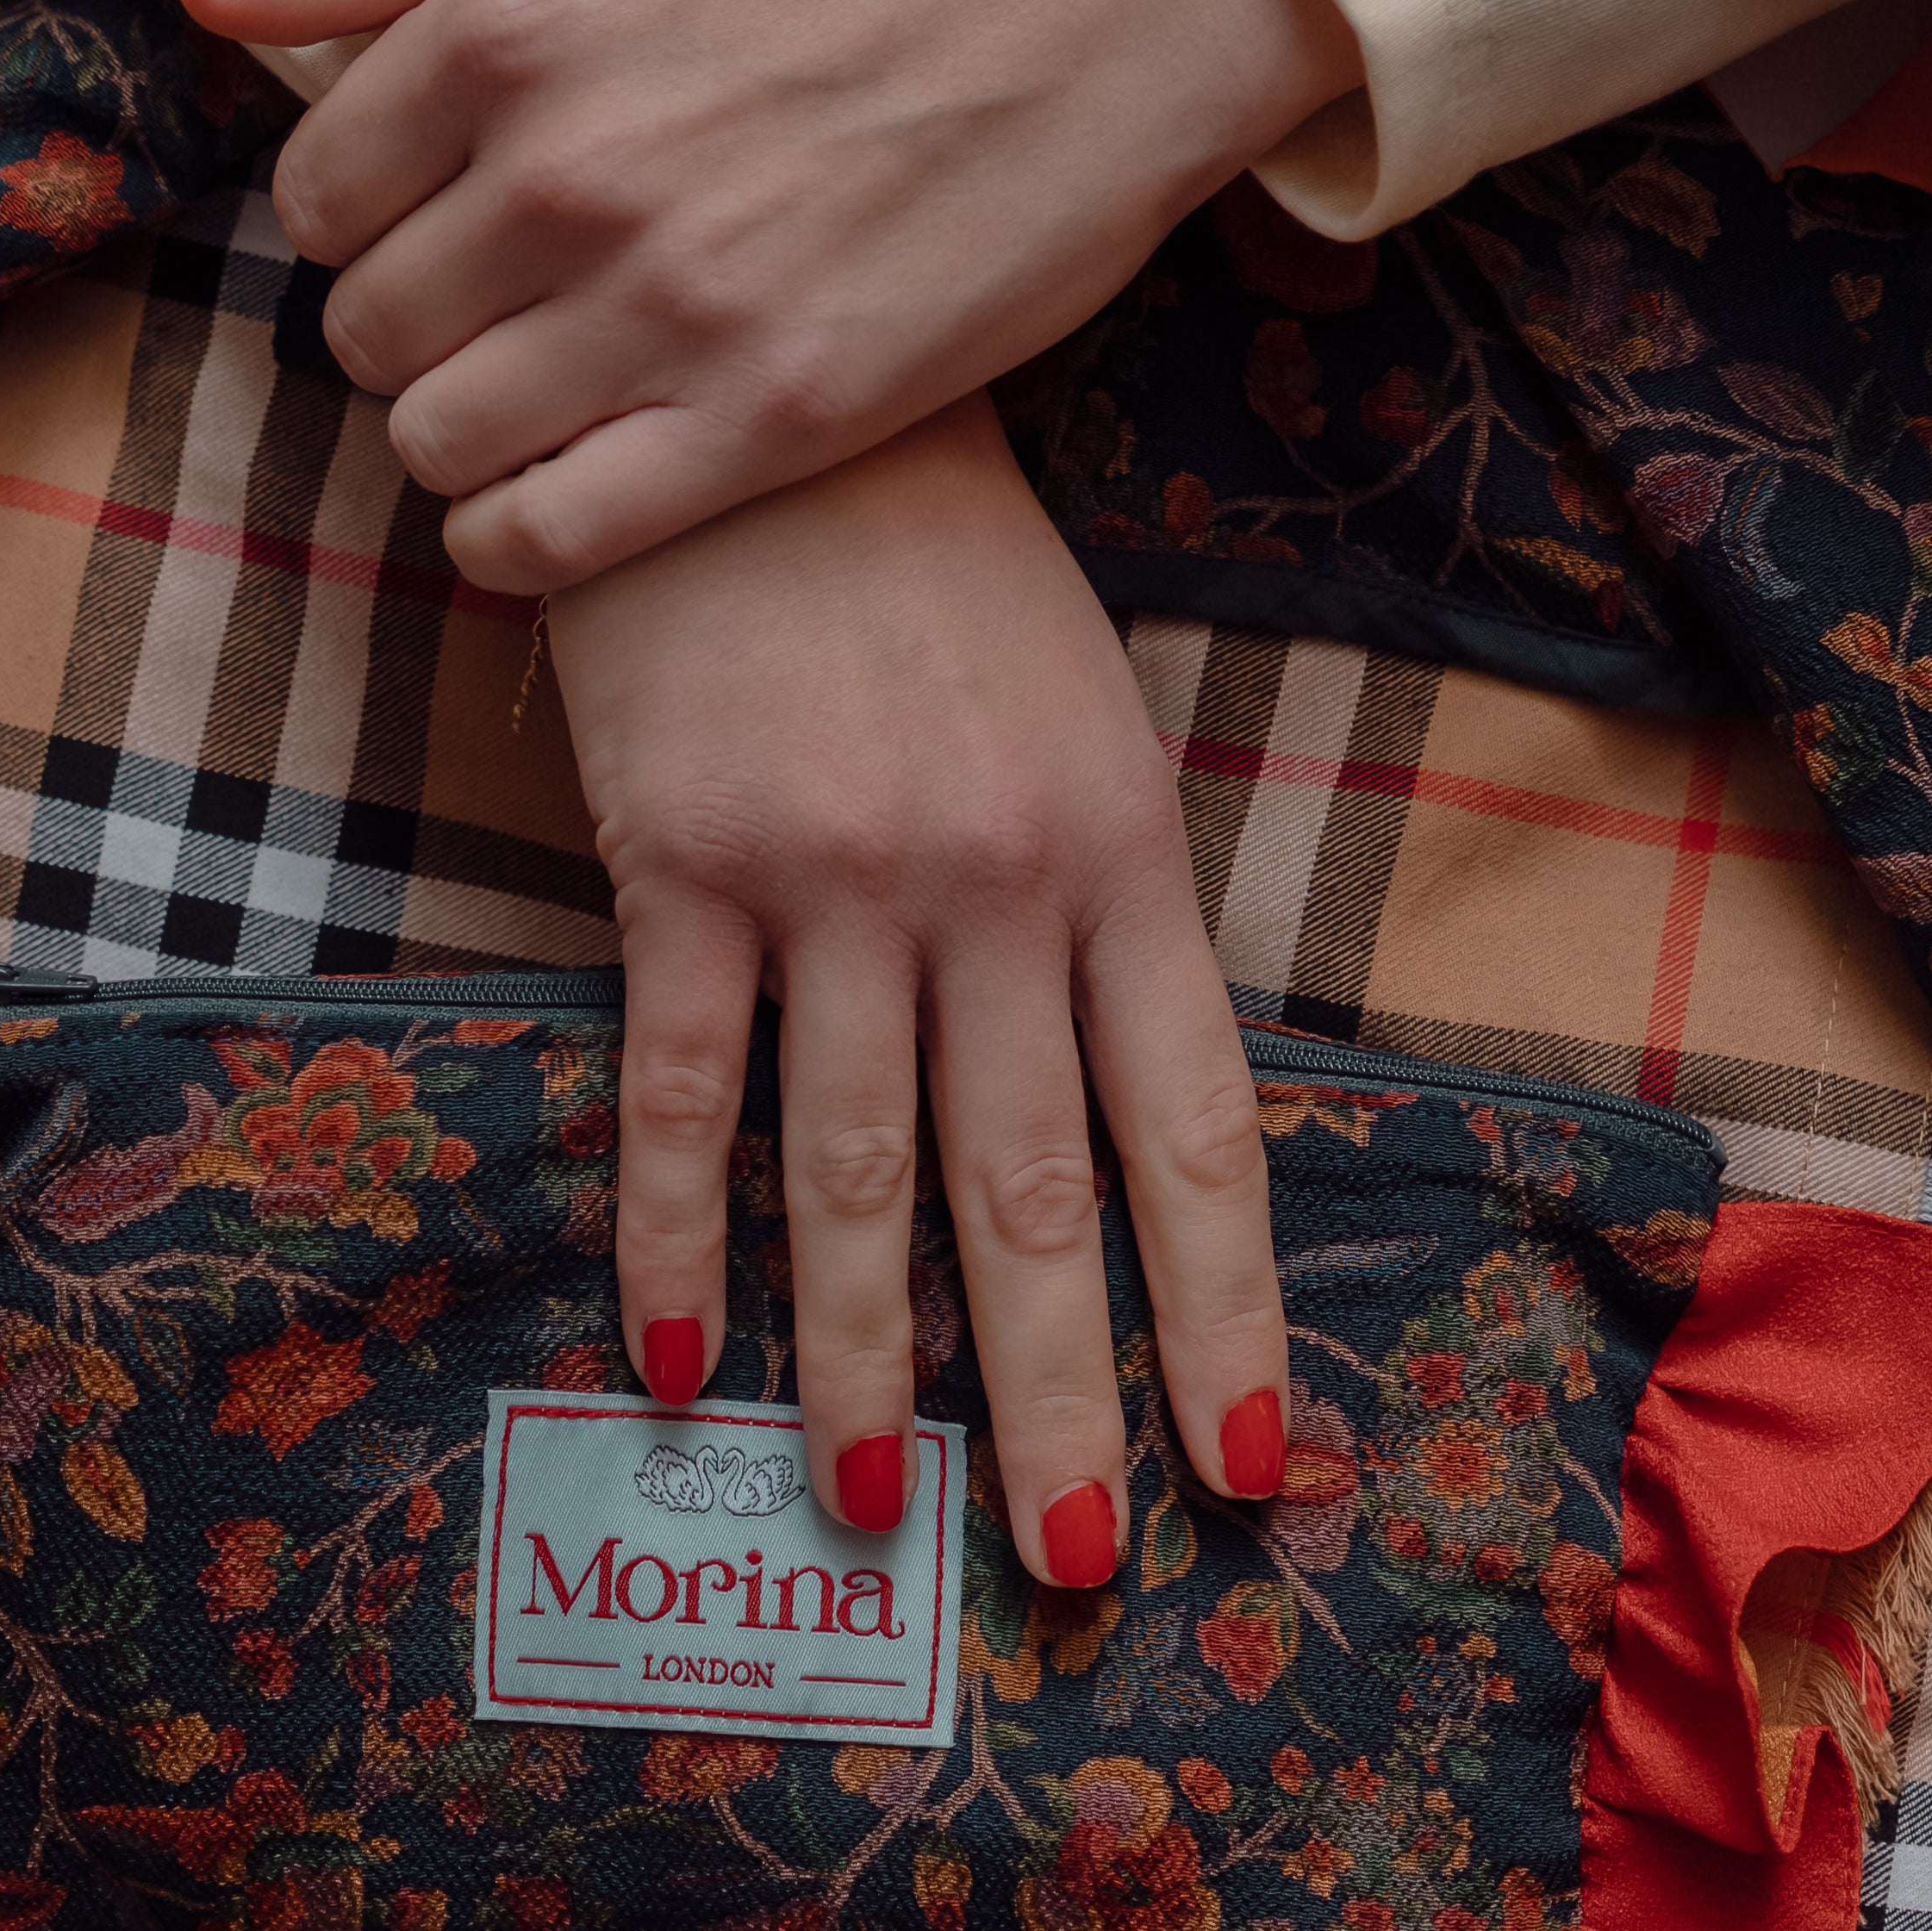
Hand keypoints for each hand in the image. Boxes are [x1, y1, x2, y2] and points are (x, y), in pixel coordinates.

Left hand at [177, 0, 1355, 592]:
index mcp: (512, 22)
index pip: (318, 194)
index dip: (361, 219)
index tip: (430, 221)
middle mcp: (568, 171)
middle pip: (370, 331)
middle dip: (407, 331)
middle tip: (492, 316)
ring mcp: (667, 308)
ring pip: (441, 444)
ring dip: (458, 441)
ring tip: (529, 401)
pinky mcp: (767, 421)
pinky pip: (551, 537)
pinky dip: (513, 542)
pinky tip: (545, 507)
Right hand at [542, 394, 1288, 1580]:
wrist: (756, 369)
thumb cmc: (933, 560)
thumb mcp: (1079, 718)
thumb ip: (1099, 915)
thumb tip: (1111, 1130)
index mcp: (1128, 854)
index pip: (1197, 1135)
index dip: (1224, 1315)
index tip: (1250, 1466)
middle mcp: (1002, 885)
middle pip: (1044, 1196)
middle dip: (1064, 1397)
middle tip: (1083, 1561)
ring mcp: (840, 878)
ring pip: (867, 1175)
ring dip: (872, 1365)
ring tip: (881, 1516)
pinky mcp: (685, 860)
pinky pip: (689, 1093)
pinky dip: (683, 1242)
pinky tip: (681, 1371)